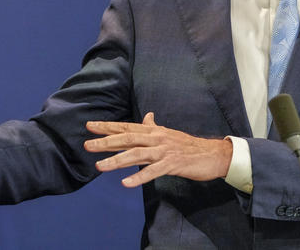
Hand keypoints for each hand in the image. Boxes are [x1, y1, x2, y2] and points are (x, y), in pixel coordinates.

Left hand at [84, 112, 231, 187]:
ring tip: (99, 166)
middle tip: (87, 144)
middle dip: (106, 142)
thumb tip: (147, 116)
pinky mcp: (172, 164)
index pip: (126, 127)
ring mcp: (163, 151)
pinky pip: (153, 172)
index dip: (107, 127)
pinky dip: (139, 177)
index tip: (90, 126)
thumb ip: (154, 127)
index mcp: (153, 131)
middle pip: (127, 139)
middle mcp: (156, 138)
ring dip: (116, 161)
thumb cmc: (188, 145)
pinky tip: (125, 183)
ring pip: (136, 155)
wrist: (212, 154)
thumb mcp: (168, 134)